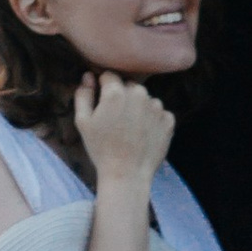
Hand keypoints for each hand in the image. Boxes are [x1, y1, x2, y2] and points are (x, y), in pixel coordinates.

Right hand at [73, 70, 173, 187]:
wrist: (127, 174)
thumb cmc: (101, 148)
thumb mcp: (83, 122)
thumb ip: (83, 94)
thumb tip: (88, 76)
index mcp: (116, 92)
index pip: (109, 76)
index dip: (103, 87)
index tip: (102, 103)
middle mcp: (139, 94)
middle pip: (129, 86)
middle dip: (122, 97)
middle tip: (116, 119)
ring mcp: (156, 106)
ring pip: (145, 99)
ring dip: (138, 107)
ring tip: (130, 129)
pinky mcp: (168, 120)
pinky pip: (159, 112)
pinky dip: (152, 119)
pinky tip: (143, 134)